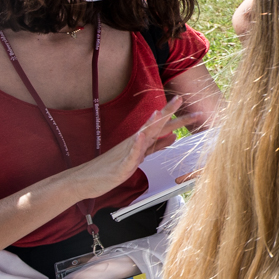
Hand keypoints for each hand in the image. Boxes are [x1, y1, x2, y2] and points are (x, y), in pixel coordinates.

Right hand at [63, 98, 192, 200]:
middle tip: (181, 98)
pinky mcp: (121, 165)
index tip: (191, 109)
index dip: (176, 118)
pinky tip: (140, 136)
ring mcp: (127, 153)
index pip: (161, 127)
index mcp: (141, 141)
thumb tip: (172, 137)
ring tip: (160, 112)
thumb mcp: (140, 155)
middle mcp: (135, 143)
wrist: (87, 180)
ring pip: (142, 136)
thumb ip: (156, 146)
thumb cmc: (112, 167)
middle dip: (169, 113)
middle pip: (155, 126)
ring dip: (152, 123)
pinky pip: (130, 155)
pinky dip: (136, 145)